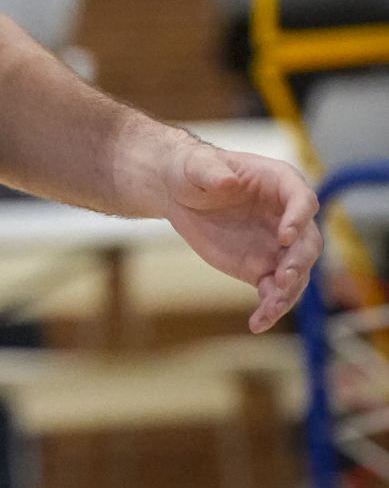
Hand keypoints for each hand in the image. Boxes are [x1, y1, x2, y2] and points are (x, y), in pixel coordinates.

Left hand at [158, 138, 320, 332]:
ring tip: (270, 308)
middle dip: (299, 261)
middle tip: (283, 278)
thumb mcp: (196, 165)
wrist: (179, 194)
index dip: (298, 218)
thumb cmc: (192, 170)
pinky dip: (270, 308)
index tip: (284, 236)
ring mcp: (277, 246)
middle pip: (308, 242)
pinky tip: (258, 322)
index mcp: (280, 183)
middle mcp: (287, 217)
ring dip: (289, 292)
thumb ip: (212, 171)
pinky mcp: (262, 268)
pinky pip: (274, 292)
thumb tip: (228, 181)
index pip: (302, 200)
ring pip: (297, 273)